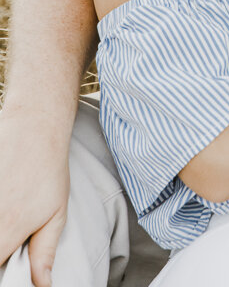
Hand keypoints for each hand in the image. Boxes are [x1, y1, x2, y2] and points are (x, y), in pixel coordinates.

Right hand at [0, 109, 69, 286]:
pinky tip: (4, 199)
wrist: (35, 126)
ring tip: (9, 212)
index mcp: (7, 230)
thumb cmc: (49, 170)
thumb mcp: (56, 213)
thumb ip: (44, 253)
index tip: (7, 266)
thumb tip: (43, 286)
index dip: (0, 273)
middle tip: (8, 240)